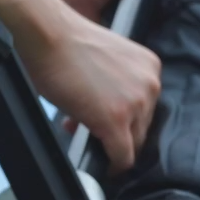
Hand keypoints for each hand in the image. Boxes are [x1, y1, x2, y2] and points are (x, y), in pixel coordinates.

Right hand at [17, 0, 199, 170]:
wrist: (48, 35)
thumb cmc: (66, 43)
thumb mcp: (104, 62)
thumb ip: (116, 86)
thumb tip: (106, 112)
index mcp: (149, 66)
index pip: (146, 108)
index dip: (124, 119)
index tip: (105, 122)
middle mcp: (150, 84)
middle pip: (142, 127)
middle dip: (117, 133)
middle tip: (90, 129)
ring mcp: (136, 104)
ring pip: (133, 143)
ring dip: (109, 145)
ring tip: (85, 135)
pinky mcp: (117, 121)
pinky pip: (122, 156)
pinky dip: (113, 165)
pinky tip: (103, 165)